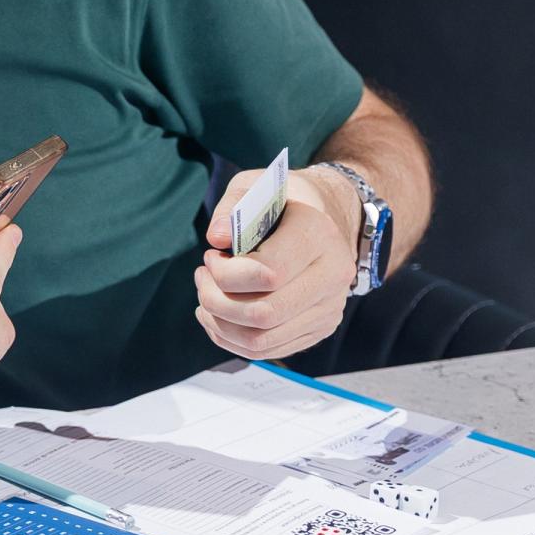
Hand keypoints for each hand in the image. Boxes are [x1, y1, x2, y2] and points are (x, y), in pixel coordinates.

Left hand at [197, 165, 360, 359]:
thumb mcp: (254, 186)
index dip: (226, 272)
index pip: (268, 273)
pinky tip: (216, 314)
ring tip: (206, 294)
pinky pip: (267, 349)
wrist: (326, 218)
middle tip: (202, 276)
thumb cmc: (281, 202)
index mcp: (318, 235)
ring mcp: (329, 307)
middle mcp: (332, 276)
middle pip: (263, 313)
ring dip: (219, 322)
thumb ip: (232, 206)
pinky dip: (230, 337)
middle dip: (216, 300)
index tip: (211, 256)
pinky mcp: (320, 327)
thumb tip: (216, 238)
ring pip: (261, 339)